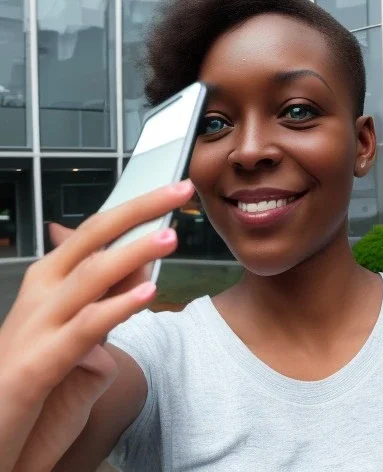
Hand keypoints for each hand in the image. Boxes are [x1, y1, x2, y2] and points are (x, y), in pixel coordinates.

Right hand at [0, 179, 193, 471]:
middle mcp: (42, 291)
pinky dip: (116, 306)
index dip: (134, 207)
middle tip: (178, 190)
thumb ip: (105, 289)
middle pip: (94, 236)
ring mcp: (37, 324)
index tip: (167, 189)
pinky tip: (147, 292)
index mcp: (50, 277)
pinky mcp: (36, 364)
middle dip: (139, 210)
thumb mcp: (73, 320)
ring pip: (91, 275)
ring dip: (134, 252)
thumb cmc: (34, 364)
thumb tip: (142, 257)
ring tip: (170, 236)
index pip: (97, 229)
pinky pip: (83, 327)